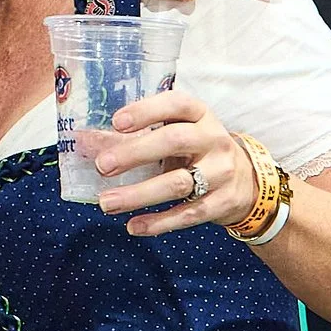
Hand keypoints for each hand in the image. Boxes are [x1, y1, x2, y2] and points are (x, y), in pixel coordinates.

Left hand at [91, 88, 256, 235]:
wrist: (246, 181)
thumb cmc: (197, 151)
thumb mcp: (175, 134)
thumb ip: (134, 137)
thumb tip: (84, 142)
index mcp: (200, 115)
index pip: (176, 104)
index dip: (147, 111)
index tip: (117, 122)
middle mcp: (214, 139)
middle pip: (175, 141)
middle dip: (136, 153)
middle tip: (103, 166)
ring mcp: (222, 171)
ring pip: (178, 183)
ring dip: (139, 195)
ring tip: (107, 203)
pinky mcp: (224, 202)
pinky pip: (188, 214)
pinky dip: (159, 222)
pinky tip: (134, 226)